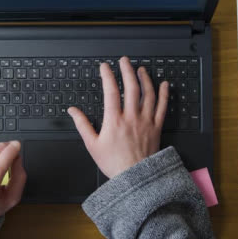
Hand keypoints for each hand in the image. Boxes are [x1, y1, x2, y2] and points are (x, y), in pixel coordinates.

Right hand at [68, 56, 168, 177]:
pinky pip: (162, 107)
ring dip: (145, 79)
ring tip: (141, 69)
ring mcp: (145, 121)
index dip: (107, 76)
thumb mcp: (92, 145)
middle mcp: (131, 118)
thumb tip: (73, 111)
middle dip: (127, 70)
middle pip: (131, 87)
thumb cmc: (114, 163)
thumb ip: (82, 125)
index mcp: (114, 121)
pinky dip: (164, 94)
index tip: (105, 67)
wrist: (135, 178)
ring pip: (148, 94)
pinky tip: (164, 85)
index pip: (111, 91)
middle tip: (124, 60)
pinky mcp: (156, 127)